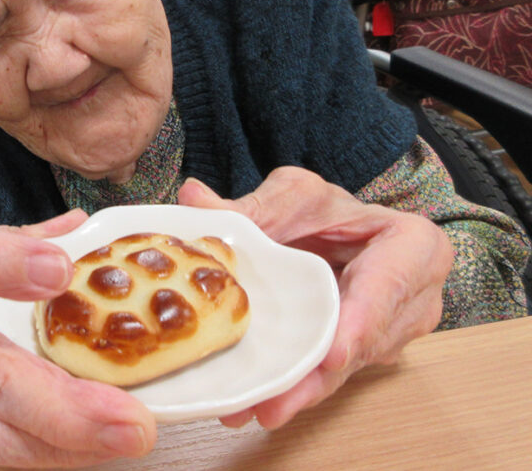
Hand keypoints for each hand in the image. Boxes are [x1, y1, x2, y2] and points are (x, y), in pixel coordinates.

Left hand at [177, 168, 452, 429]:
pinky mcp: (361, 356)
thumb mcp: (296, 197)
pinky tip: (257, 406)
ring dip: (301, 392)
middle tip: (275, 401)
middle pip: (364, 343)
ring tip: (257, 409)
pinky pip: (328, 375)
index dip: (363, 321)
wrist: (340, 229)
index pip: (390, 285)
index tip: (332, 354)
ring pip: (345, 370)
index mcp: (413, 247)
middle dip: (317, 375)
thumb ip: (253, 207)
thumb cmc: (328, 210)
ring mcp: (389, 334)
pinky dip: (294, 389)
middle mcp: (413, 300)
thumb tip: (194, 198)